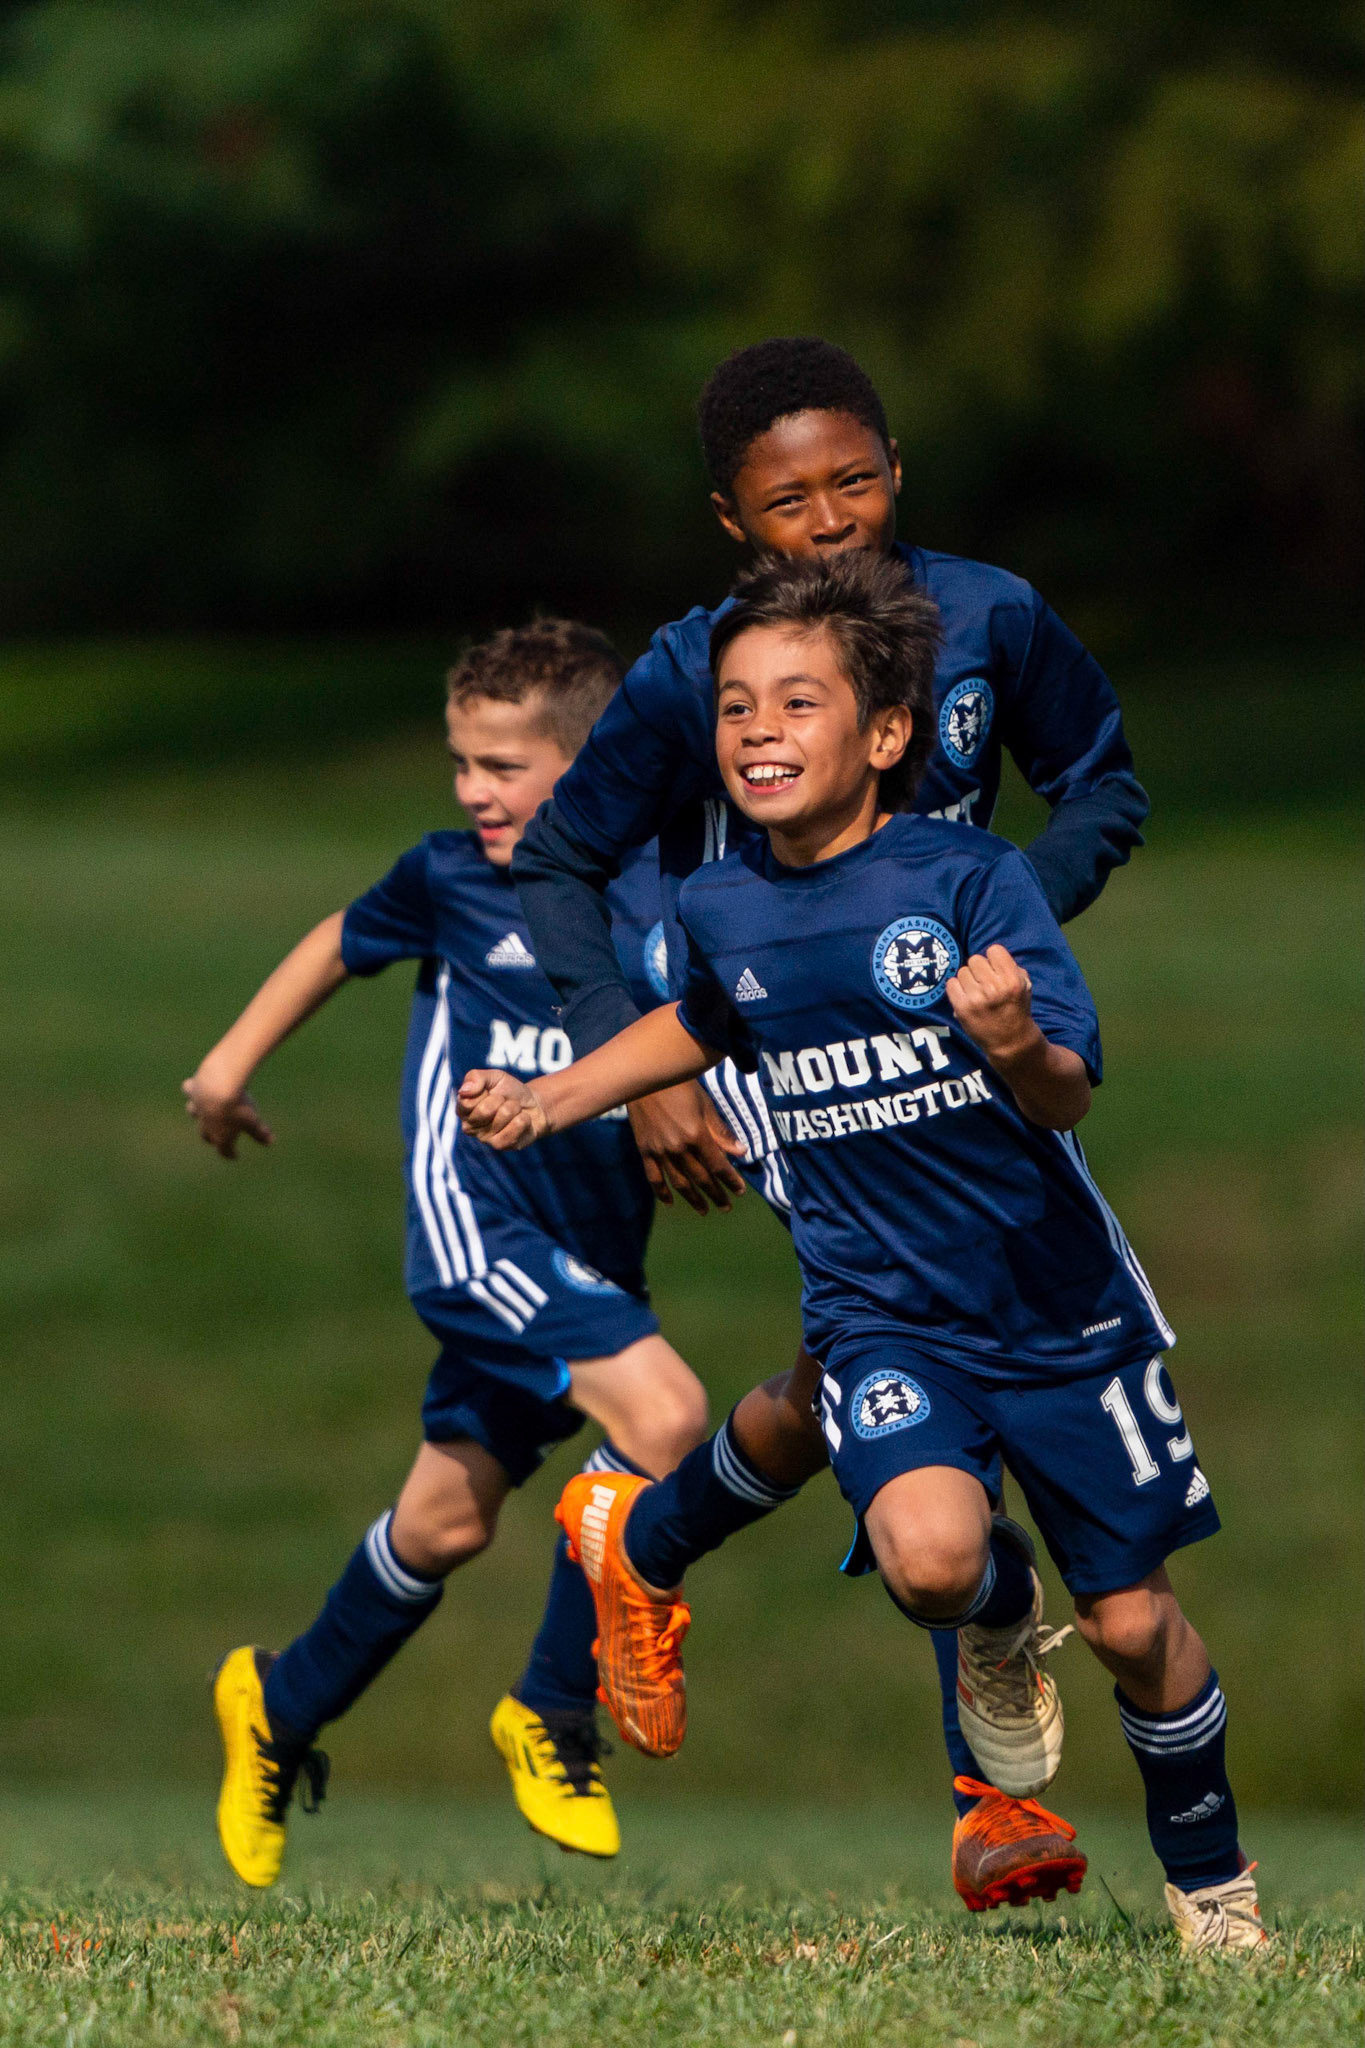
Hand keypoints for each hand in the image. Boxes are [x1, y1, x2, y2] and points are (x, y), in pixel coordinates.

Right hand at [182, 1067, 273, 1159]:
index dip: (230, 1153)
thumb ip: (260, 1133)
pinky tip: (194, 1085)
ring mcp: (197, 1106)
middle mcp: (205, 1123)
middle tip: (216, 1138)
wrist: (218, 1086)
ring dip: (196, 1113)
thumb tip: (270, 1142)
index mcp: (221, 1136)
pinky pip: (189, 1090)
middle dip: (212, 1137)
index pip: (224, 1150)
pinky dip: (191, 1088)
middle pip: (206, 1134)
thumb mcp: (252, 1121)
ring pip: (193, 1112)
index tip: (234, 1156)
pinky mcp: (193, 1089)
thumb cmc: (238, 1107)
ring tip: (201, 1112)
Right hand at [457, 1069, 550, 1149]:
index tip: (491, 1092)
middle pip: (485, 1110)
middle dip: (502, 1100)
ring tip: (514, 1110)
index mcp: (463, 1109)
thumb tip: (464, 1090)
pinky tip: (521, 1121)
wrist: (533, 1104)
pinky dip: (523, 1120)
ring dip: (514, 1108)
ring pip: (503, 1116)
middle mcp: (469, 1127)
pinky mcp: (501, 1146)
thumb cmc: (509, 1090)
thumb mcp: (493, 1077)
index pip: (468, 1101)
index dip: (485, 1092)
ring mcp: (484, 1139)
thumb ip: (475, 1078)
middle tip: (505, 1101)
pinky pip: (514, 1129)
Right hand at [626, 1081, 745, 1215]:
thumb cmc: (680, 1086)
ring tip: (704, 1210)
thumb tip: (741, 1152)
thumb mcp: (705, 1105)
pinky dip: (662, 1192)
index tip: (740, 1192)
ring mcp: (660, 1152)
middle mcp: (679, 1148)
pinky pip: (654, 1177)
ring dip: (693, 1198)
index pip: (718, 1165)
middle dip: (716, 1194)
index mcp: (697, 1135)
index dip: (730, 1180)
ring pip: (679, 1182)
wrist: (645, 1078)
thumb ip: (721, 1132)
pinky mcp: (645, 1151)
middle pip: (701, 1178)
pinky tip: (671, 1202)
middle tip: (726, 1207)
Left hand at [946, 944, 1041, 1064]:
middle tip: (984, 982)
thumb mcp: (1024, 985)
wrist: (1010, 1041)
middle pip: (975, 959)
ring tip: (976, 992)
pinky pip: (951, 984)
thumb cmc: (1016, 1009)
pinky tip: (966, 996)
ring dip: (968, 980)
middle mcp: (994, 987)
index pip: (994, 950)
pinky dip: (956, 988)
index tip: (995, 969)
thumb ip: (1010, 967)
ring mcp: (976, 998)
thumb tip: (989, 956)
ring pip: (962, 972)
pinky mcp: (962, 1008)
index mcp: (1012, 980)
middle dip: (979, 970)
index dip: (993, 959)